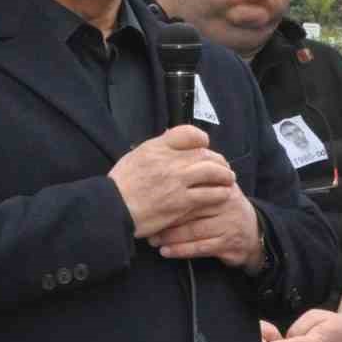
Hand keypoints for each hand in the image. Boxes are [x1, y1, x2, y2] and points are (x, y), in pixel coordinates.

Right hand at [109, 126, 235, 237]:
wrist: (113, 209)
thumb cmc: (120, 186)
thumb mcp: (134, 157)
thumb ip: (155, 150)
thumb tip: (171, 141)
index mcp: (156, 147)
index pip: (188, 133)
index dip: (200, 139)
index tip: (204, 146)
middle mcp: (169, 160)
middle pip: (204, 153)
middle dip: (218, 160)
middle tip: (223, 167)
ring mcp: (178, 181)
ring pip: (213, 172)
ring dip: (224, 175)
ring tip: (229, 180)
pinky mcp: (182, 202)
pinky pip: (210, 194)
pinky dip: (220, 193)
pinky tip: (223, 195)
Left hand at [149, 186, 262, 271]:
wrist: (254, 233)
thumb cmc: (226, 209)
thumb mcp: (219, 189)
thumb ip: (200, 178)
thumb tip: (169, 158)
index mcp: (222, 186)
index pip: (193, 190)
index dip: (171, 197)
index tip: (151, 203)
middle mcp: (227, 203)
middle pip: (191, 210)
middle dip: (167, 219)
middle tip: (147, 224)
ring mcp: (229, 224)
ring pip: (194, 231)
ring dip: (171, 237)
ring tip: (153, 240)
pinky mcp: (229, 244)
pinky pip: (201, 248)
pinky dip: (182, 251)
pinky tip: (166, 252)